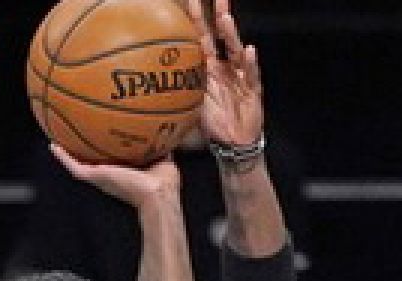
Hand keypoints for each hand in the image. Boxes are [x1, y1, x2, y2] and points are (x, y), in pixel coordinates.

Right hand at [50, 143, 181, 207]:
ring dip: (67, 154)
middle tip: (73, 137)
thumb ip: (161, 146)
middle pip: (93, 163)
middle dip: (84, 151)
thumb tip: (167, 130)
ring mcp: (100, 178)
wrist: (157, 194)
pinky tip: (53, 145)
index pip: (112, 161)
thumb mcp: (164, 158)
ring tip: (56, 140)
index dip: (105, 151)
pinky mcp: (95, 177)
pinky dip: (63, 158)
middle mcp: (109, 176)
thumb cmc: (164, 183)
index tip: (99, 140)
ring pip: (79, 165)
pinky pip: (74, 167)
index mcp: (123, 173)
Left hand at [188, 0, 264, 149]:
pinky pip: (251, 74)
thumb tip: (148, 87)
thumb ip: (176, 93)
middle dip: (218, 14)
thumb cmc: (212, 124)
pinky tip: (249, 51)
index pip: (201, 37)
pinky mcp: (253, 89)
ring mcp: (240, 76)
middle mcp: (225, 67)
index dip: (196, 18)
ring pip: (235, 50)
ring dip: (230, 34)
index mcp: (209, 68)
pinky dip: (251, 63)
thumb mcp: (189, 106)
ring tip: (224, 18)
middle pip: (221, 36)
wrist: (233, 144)